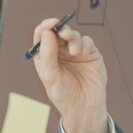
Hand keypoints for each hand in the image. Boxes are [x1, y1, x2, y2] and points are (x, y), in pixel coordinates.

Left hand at [33, 18, 107, 132]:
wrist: (84, 108)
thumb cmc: (63, 94)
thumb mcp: (51, 76)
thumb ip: (47, 54)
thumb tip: (46, 32)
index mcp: (46, 55)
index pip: (42, 35)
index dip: (45, 26)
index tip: (50, 24)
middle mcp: (59, 51)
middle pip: (58, 31)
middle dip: (61, 29)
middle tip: (63, 32)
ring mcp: (75, 51)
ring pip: (73, 35)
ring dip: (73, 38)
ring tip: (74, 52)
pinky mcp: (90, 54)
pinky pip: (87, 41)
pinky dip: (84, 43)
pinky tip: (82, 54)